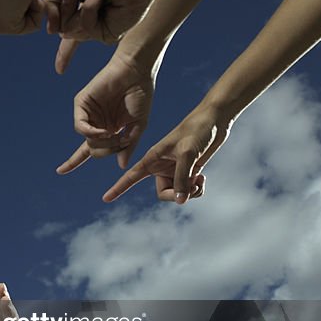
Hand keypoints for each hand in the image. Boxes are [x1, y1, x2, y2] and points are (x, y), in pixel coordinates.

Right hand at [44, 0, 149, 44]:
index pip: (65, 32)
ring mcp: (98, 31)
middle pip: (61, 30)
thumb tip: (49, 31)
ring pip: (69, 31)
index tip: (57, 59)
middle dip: (63, 9)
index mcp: (80, 14)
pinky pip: (85, 28)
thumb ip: (51, 3)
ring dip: (77, 7)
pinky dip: (89, 9)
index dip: (60, 49)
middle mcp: (89, 25)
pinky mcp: (107, 35)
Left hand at [56, 50, 156, 173]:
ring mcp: (88, 114)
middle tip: (120, 141)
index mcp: (109, 130)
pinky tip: (105, 131)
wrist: (137, 72)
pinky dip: (92, 133)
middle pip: (93, 150)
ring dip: (103, 143)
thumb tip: (121, 166)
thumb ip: (129, 145)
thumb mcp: (138, 126)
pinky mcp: (82, 104)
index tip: (60, 171)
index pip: (89, 150)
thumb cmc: (141, 96)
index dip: (73, 162)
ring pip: (88, 140)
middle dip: (107, 151)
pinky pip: (81, 127)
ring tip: (115, 134)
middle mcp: (97, 123)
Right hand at [103, 105, 231, 202]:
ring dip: (190, 192)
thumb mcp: (188, 154)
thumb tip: (181, 201)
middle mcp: (161, 166)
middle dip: (177, 195)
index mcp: (152, 158)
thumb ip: (182, 178)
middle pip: (164, 193)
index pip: (131, 177)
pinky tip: (202, 178)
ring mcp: (175, 169)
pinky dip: (196, 189)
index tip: (105, 198)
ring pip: (178, 193)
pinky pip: (189, 190)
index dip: (118, 189)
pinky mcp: (189, 170)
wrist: (215, 119)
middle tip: (191, 188)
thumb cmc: (197, 130)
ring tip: (199, 181)